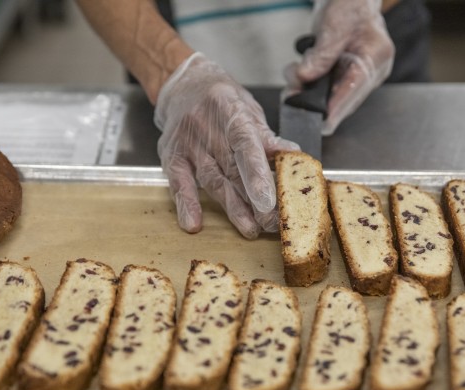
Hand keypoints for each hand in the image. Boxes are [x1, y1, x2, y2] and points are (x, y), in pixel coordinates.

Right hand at [155, 53, 299, 238]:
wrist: (183, 86)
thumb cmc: (223, 102)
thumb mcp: (249, 110)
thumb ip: (267, 137)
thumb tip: (292, 155)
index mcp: (232, 112)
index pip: (246, 145)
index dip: (257, 174)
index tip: (268, 201)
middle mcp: (208, 128)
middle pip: (232, 170)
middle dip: (253, 201)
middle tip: (271, 224)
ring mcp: (188, 144)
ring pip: (212, 181)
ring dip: (231, 208)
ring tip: (250, 229)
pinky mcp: (172, 157)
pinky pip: (179, 183)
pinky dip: (186, 204)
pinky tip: (193, 224)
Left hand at [286, 0, 394, 134]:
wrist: (349, 1)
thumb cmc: (350, 5)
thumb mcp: (334, 26)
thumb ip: (321, 54)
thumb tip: (305, 77)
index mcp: (375, 58)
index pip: (355, 90)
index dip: (336, 109)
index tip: (321, 123)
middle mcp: (369, 72)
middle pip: (341, 100)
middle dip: (314, 99)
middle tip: (291, 93)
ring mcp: (356, 76)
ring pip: (329, 97)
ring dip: (307, 90)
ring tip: (294, 75)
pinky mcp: (342, 77)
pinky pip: (323, 90)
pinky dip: (307, 84)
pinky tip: (299, 73)